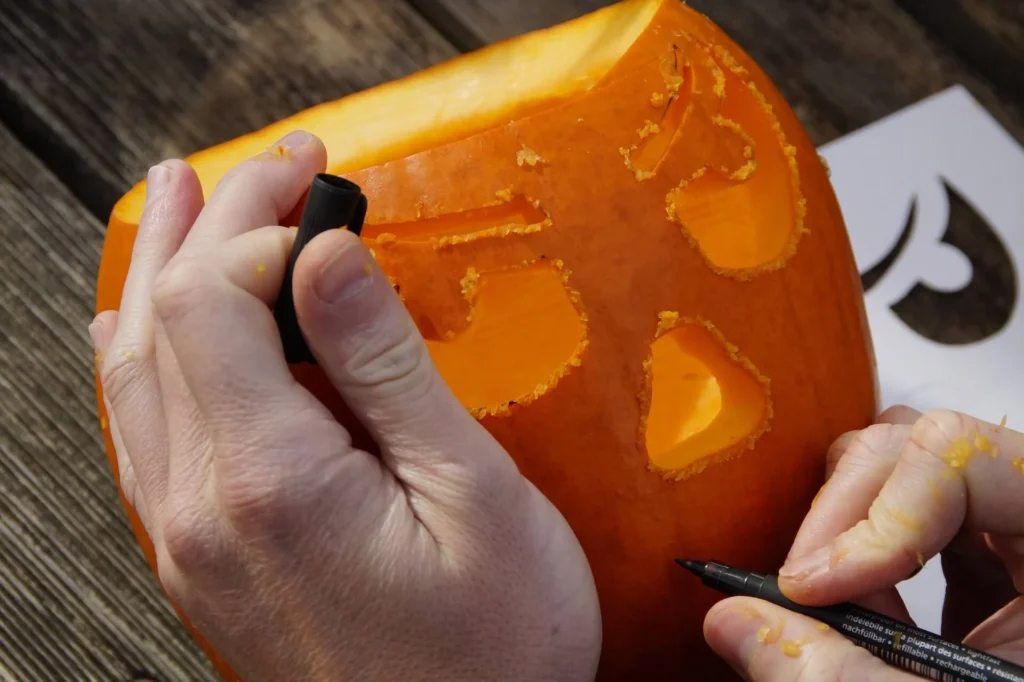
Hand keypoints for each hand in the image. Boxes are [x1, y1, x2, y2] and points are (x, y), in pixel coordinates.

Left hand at [91, 131, 600, 680]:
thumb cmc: (493, 650)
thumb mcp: (472, 493)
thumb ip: (386, 367)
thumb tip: (329, 255)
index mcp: (272, 481)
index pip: (211, 297)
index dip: (257, 219)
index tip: (314, 178)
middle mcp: (203, 512)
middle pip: (162, 322)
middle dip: (206, 225)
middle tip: (253, 168)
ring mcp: (190, 543)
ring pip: (137, 376)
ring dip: (160, 278)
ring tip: (181, 209)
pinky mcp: (206, 563)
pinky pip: (144, 435)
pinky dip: (146, 359)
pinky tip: (144, 334)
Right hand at [703, 406, 1023, 679]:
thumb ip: (834, 673)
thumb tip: (731, 619)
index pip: (961, 459)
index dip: (878, 516)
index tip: (814, 590)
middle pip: (921, 446)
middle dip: (842, 515)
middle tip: (800, 590)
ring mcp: (1018, 538)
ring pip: (904, 464)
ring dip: (845, 527)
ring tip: (836, 601)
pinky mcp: (990, 565)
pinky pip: (905, 515)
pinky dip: (859, 556)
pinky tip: (858, 611)